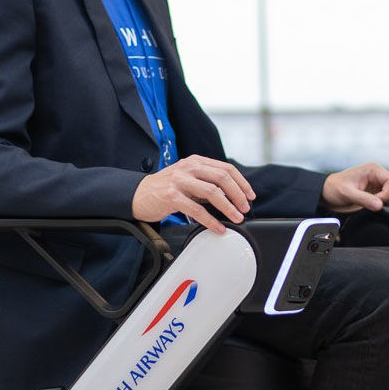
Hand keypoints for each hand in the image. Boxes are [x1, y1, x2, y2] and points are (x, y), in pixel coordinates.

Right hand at [132, 155, 255, 232]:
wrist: (138, 195)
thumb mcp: (188, 180)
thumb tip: (232, 197)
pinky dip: (211, 220)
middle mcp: (189, 167)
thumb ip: (207, 184)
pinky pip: (196, 209)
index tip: (250, 196)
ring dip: (228, 207)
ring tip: (236, 218)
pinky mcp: (171, 195)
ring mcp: (180, 180)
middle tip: (245, 208)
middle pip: (222, 177)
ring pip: (212, 192)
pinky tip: (218, 227)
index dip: (241, 182)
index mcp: (196, 162)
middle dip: (238, 194)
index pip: (226, 168)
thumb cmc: (165, 189)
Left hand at [321, 162, 388, 212]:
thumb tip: (380, 205)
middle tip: (377, 205)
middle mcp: (380, 175)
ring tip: (376, 206)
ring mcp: (380, 184)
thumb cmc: (334, 188)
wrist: (326, 193)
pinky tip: (377, 207)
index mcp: (374, 170)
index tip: (377, 203)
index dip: (388, 195)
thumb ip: (364, 199)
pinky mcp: (379, 193)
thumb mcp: (347, 193)